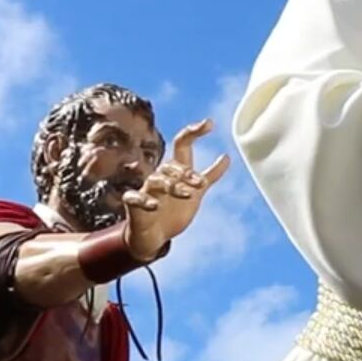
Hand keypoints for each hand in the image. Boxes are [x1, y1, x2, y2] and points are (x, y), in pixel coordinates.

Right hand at [122, 119, 230, 260]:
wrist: (155, 237)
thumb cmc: (174, 212)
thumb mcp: (197, 193)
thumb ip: (210, 175)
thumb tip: (227, 156)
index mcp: (177, 171)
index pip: (183, 144)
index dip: (195, 132)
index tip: (210, 123)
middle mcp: (162, 177)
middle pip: (172, 165)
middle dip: (187, 173)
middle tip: (200, 184)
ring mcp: (147, 190)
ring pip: (157, 180)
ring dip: (173, 185)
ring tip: (188, 195)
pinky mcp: (134, 204)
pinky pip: (134, 197)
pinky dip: (144, 200)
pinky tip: (155, 205)